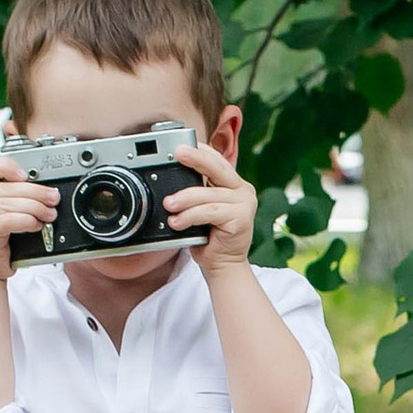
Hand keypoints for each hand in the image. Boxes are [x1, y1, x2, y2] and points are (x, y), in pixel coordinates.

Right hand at [0, 148, 56, 283]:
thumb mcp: (5, 212)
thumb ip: (17, 197)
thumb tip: (47, 191)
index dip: (8, 166)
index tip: (27, 174)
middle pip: (7, 187)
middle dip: (36, 192)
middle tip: (53, 199)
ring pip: (9, 203)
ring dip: (35, 208)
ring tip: (49, 214)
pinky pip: (7, 221)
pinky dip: (25, 221)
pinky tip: (35, 225)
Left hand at [163, 130, 259, 270]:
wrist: (222, 266)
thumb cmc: (208, 238)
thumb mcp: (199, 209)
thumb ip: (194, 193)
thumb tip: (168, 180)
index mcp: (233, 184)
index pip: (216, 160)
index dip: (199, 151)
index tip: (180, 145)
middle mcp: (242, 190)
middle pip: (217, 167)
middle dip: (196, 158)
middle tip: (177, 153)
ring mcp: (245, 203)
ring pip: (209, 194)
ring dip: (185, 198)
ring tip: (169, 205)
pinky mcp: (241, 218)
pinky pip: (210, 212)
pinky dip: (191, 216)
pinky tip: (177, 222)